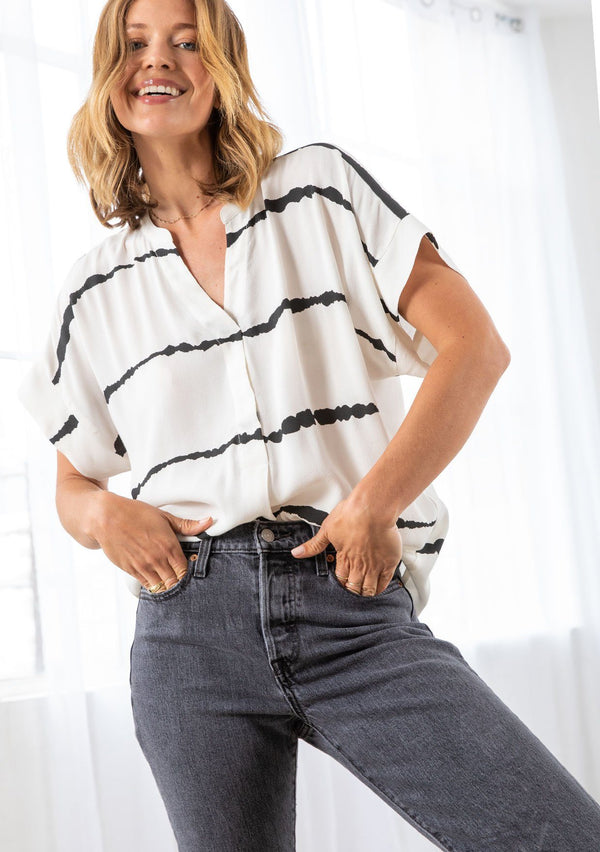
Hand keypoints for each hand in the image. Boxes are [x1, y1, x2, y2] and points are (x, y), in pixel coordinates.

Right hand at [92, 493, 213, 589]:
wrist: (106, 518)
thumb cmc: (136, 514)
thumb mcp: (164, 516)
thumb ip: (187, 525)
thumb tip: (209, 522)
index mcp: (169, 546)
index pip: (186, 570)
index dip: (189, 572)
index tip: (190, 569)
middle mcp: (158, 559)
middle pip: (176, 582)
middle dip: (180, 582)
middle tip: (181, 578)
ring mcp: (144, 567)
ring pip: (162, 586)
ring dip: (168, 586)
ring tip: (170, 581)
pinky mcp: (131, 570)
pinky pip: (147, 586)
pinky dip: (154, 586)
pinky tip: (157, 580)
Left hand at [290, 494, 402, 595]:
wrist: (373, 509)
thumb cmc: (351, 514)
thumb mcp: (327, 529)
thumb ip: (314, 545)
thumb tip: (296, 553)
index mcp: (343, 558)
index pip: (340, 578)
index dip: (340, 582)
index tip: (341, 582)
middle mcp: (359, 565)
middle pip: (354, 587)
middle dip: (352, 590)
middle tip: (353, 591)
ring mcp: (375, 566)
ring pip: (368, 588)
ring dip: (365, 592)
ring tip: (364, 592)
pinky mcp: (389, 562)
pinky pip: (385, 582)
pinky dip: (380, 588)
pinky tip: (378, 588)